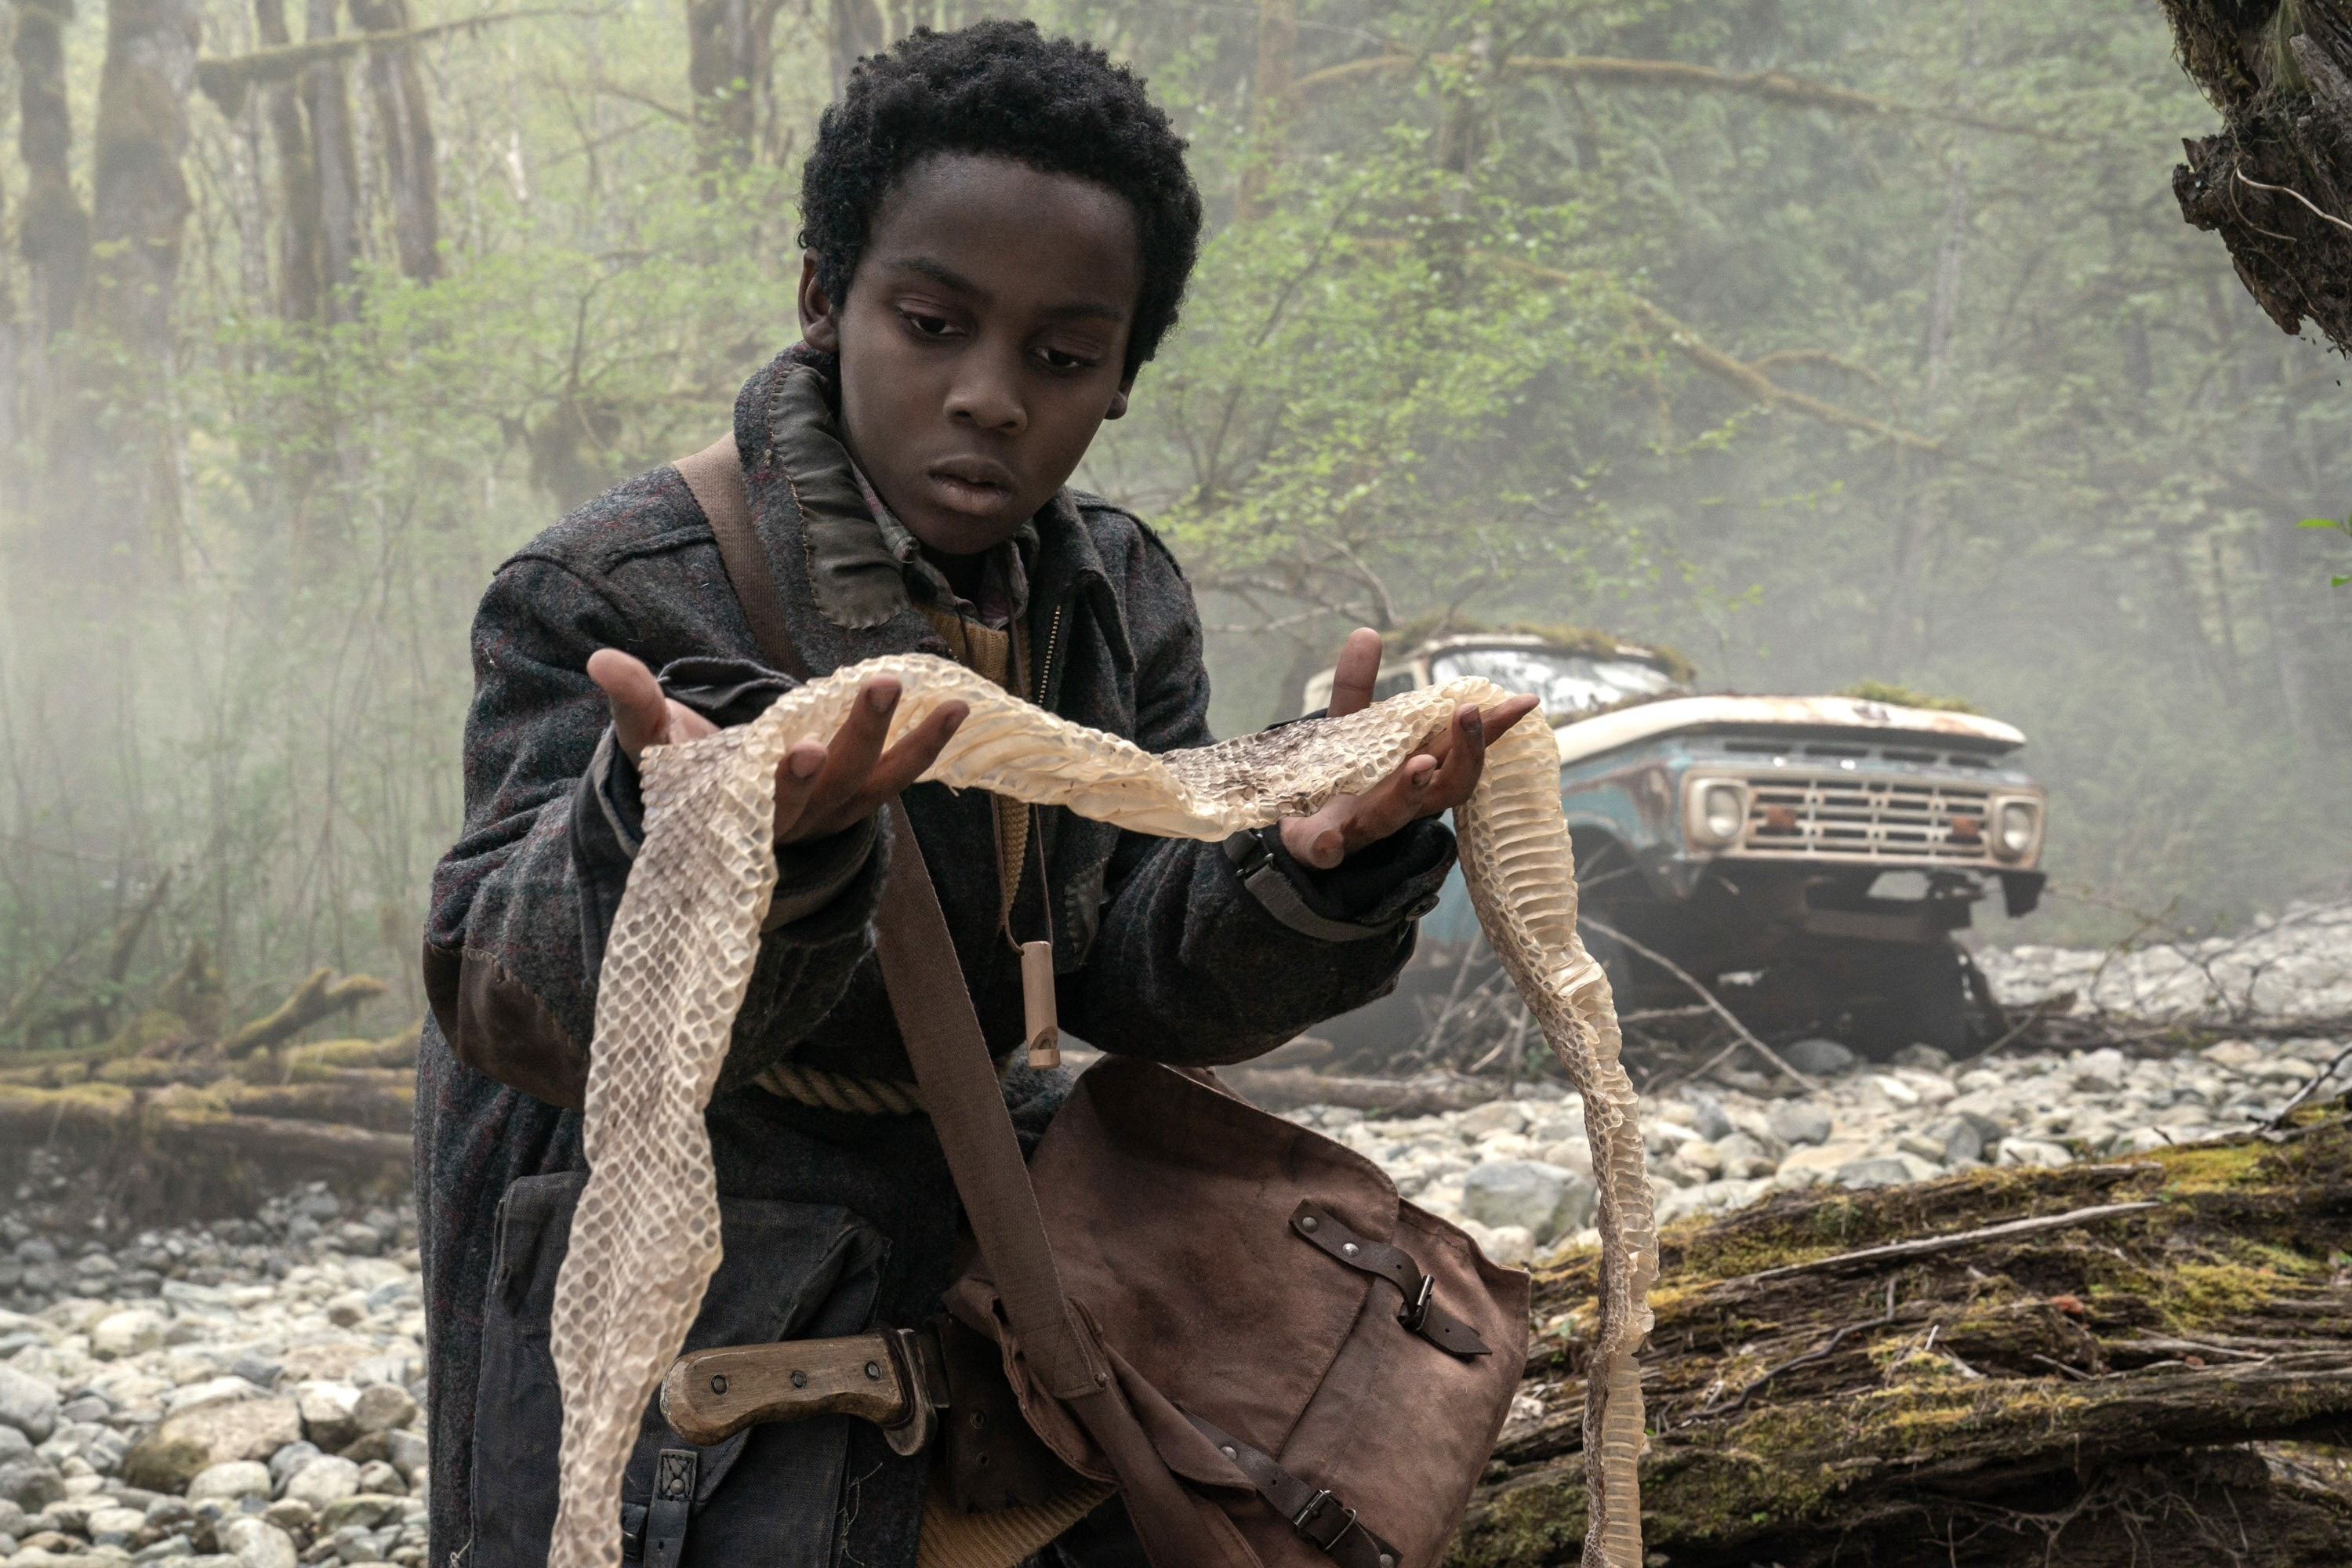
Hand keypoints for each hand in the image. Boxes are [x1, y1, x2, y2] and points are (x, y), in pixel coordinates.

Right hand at [586, 650, 966, 843]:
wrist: (721, 815)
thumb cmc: (682, 774)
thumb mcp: (650, 743)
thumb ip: (633, 704)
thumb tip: (601, 660)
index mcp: (742, 813)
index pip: (767, 802)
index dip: (786, 779)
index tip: (800, 747)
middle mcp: (796, 821)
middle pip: (833, 786)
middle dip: (858, 738)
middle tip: (878, 688)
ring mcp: (833, 813)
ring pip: (877, 784)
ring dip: (913, 743)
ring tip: (949, 702)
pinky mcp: (859, 800)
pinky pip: (900, 777)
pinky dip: (928, 746)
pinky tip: (957, 708)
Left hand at [1278, 629, 1540, 869]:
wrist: (1296, 830)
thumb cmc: (1340, 778)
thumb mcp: (1347, 726)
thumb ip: (1356, 685)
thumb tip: (1367, 633)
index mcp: (1416, 768)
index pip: (1463, 748)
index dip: (1495, 727)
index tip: (1527, 700)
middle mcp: (1402, 800)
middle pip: (1448, 785)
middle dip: (1465, 753)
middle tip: (1469, 712)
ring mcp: (1363, 825)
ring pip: (1397, 815)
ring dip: (1410, 792)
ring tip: (1420, 765)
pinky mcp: (1324, 847)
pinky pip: (1329, 852)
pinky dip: (1331, 848)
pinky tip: (1329, 843)